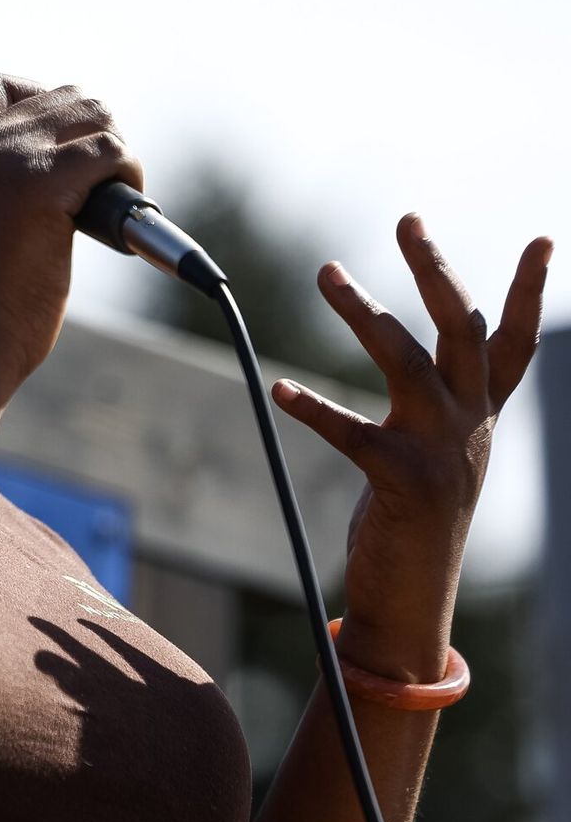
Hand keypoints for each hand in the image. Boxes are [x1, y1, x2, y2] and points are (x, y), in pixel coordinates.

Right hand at [0, 72, 144, 383]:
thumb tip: (66, 162)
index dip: (42, 105)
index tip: (61, 155)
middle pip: (63, 95)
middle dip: (92, 136)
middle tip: (95, 191)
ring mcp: (7, 160)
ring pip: (93, 113)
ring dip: (115, 153)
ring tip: (108, 203)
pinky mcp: (41, 186)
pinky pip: (110, 151)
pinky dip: (129, 179)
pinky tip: (115, 221)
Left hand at [271, 215, 551, 680]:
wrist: (413, 602)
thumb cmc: (413, 523)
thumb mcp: (437, 455)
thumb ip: (432, 405)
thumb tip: (411, 357)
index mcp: (480, 418)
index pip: (514, 343)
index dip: (530, 291)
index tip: (545, 237)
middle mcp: (470, 426)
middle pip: (462, 328)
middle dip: (436, 270)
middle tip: (408, 218)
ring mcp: (441, 452)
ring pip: (404, 361)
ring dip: (363, 312)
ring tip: (327, 271)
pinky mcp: (401, 481)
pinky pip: (351, 432)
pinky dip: (314, 408)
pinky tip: (279, 389)